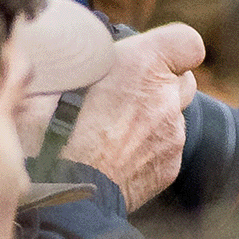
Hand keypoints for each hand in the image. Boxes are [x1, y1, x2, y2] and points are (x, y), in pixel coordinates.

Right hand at [62, 19, 203, 197]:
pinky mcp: (170, 166)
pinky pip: (166, 146)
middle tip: (124, 88)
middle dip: (160, 81)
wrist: (64, 194)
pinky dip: (148, 144)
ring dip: (151, 115)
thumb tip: (66, 47)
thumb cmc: (49, 130)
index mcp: (141, 65)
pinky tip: (116, 151)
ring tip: (111, 125)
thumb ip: (79, 56)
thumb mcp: (52, 74)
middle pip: (183, 79)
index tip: (151, 54)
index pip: (189, 43)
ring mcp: (173, 136)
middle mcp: (166, 99)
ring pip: (173, 115)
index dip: (172, 47)